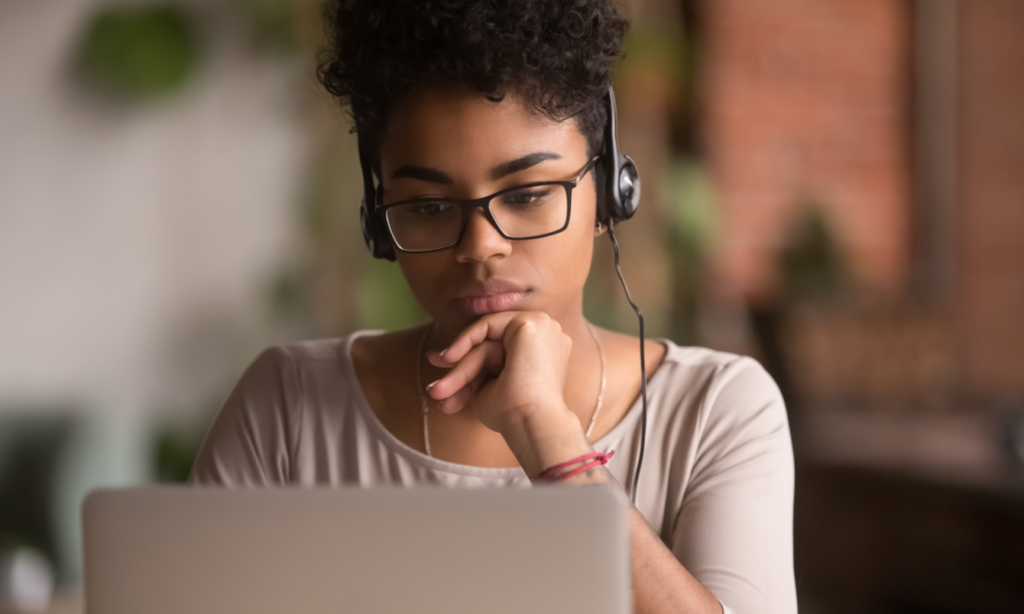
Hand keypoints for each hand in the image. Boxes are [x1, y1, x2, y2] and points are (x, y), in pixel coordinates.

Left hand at [425, 311, 574, 435]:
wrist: (533, 424)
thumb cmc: (515, 417)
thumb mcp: (490, 388)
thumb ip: (477, 368)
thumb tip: (440, 356)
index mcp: (543, 355)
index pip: (499, 354)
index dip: (468, 365)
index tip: (442, 384)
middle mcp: (546, 337)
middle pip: (491, 347)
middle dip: (460, 369)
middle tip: (436, 389)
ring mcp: (542, 327)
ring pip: (487, 340)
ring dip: (461, 367)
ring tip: (440, 391)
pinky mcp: (531, 323)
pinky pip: (487, 324)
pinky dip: (465, 341)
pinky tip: (450, 359)